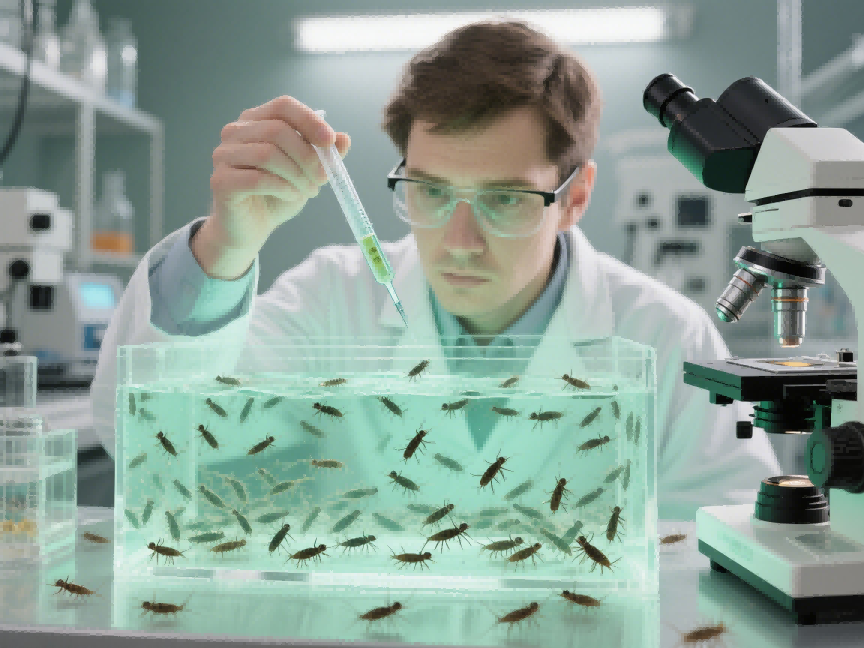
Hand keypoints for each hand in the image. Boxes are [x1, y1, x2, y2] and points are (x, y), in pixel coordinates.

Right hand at [208, 95, 350, 251]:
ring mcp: (223, 155)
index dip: (309, 121)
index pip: (283, 106)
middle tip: (323, 178)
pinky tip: (291, 195)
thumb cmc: (278, 194)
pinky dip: (282, 188)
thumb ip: (324, 155)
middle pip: (277, 130)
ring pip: (267, 154)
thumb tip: (344, 138)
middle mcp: (235, 132)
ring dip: (297, 174)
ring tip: (309, 190)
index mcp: (256, 121)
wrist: (253, 227)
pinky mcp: (220, 180)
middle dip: (308, 156)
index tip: (330, 141)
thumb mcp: (308, 172)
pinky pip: (256, 179)